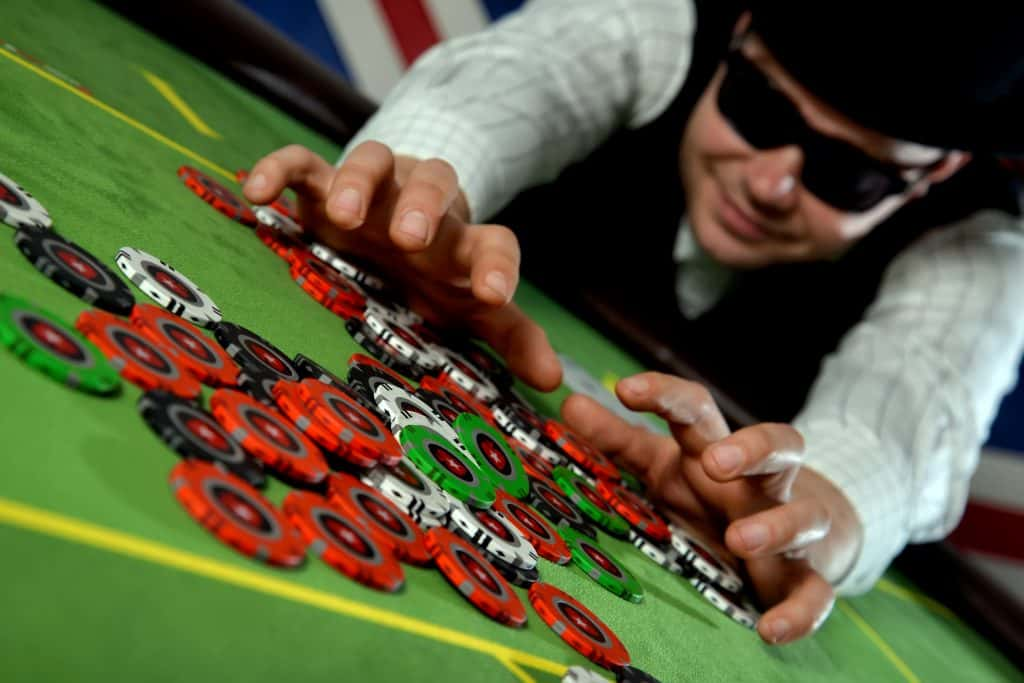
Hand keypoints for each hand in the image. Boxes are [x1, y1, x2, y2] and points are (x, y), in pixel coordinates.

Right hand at [242, 142, 560, 390]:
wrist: (399, 218)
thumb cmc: (437, 275)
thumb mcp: (469, 307)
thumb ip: (511, 338)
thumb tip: (555, 383)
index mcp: (462, 241)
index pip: (494, 243)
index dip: (497, 266)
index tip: (493, 296)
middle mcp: (423, 205)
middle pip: (435, 183)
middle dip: (424, 207)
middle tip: (409, 239)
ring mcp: (374, 188)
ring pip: (372, 161)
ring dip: (358, 181)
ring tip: (342, 213)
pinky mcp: (323, 182)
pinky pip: (303, 162)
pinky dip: (283, 168)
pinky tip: (258, 192)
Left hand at [560, 372, 861, 643]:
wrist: (783, 539)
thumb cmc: (705, 492)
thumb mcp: (659, 464)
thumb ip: (615, 440)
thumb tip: (568, 403)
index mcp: (715, 450)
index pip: (698, 408)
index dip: (665, 394)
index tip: (625, 390)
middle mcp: (757, 484)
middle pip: (779, 447)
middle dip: (751, 449)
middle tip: (717, 463)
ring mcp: (788, 528)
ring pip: (805, 516)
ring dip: (777, 526)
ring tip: (741, 540)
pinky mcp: (802, 578)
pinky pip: (815, 594)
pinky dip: (799, 613)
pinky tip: (771, 629)